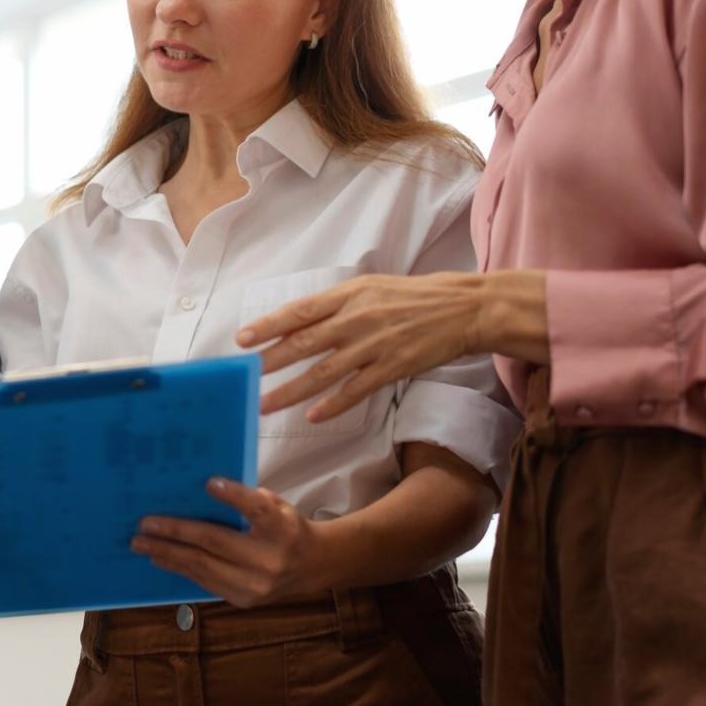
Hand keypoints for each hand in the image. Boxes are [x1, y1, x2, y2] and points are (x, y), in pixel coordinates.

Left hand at [131, 478, 329, 608]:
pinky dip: (180, 568)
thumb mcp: (276, 505)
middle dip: (175, 532)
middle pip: (215, 542)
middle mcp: (269, 559)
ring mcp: (256, 585)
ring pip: (203, 566)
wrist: (311, 566)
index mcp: (282, 528)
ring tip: (142, 543)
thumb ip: (247, 499)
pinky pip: (205, 581)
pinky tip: (161, 557)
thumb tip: (201, 489)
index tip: (207, 483)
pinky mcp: (244, 600)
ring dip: (168, 553)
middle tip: (144, 525)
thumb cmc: (285, 527)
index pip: (256, 509)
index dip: (232, 495)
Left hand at [237, 271, 535, 420]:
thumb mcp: (369, 289)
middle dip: (270, 363)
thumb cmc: (412, 297)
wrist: (463, 308)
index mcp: (348, 295)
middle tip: (243, 378)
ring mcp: (374, 345)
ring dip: (291, 391)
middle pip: (304, 344)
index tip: (242, 339)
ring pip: (324, 372)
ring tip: (265, 404)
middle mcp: (356, 319)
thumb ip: (335, 305)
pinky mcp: (393, 367)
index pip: (299, 311)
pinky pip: (357, 390)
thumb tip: (297, 321)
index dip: (269, 326)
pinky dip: (334, 405)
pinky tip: (313, 417)